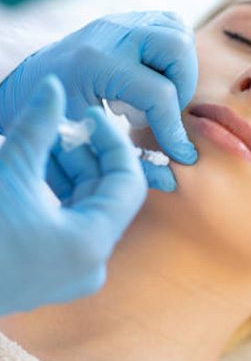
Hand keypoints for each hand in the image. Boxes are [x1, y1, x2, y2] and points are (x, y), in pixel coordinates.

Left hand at [0, 11, 198, 192]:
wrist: (30, 84)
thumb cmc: (52, 117)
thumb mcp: (85, 141)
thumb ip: (127, 161)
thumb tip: (172, 179)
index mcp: (95, 64)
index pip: (158, 94)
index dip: (174, 130)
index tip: (182, 154)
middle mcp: (111, 34)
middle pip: (176, 47)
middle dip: (184, 86)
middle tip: (166, 111)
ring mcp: (120, 23)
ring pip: (178, 32)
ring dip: (182, 68)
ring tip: (161, 94)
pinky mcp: (127, 21)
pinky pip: (170, 24)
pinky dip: (175, 53)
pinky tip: (157, 77)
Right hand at [0, 75, 146, 314]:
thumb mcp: (9, 172)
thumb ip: (38, 126)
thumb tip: (53, 86)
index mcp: (91, 245)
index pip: (129, 183)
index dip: (114, 143)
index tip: (93, 117)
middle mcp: (91, 265)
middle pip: (106, 195)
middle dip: (85, 155)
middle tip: (61, 125)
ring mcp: (73, 273)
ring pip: (86, 209)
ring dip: (68, 172)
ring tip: (42, 142)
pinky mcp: (53, 274)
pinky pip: (69, 225)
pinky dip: (57, 195)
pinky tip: (35, 168)